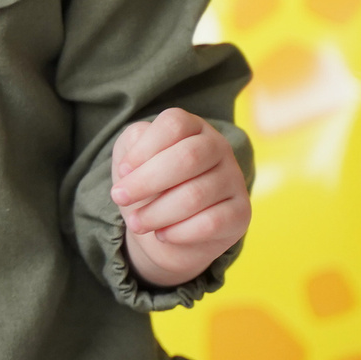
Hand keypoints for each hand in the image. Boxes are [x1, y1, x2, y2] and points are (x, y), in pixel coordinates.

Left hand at [109, 107, 250, 289]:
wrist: (167, 230)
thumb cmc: (148, 186)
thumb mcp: (132, 160)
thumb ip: (132, 146)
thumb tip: (138, 158)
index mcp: (193, 127)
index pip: (174, 124)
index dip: (144, 148)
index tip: (122, 171)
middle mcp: (219, 147)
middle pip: (188, 157)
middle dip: (146, 181)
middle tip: (119, 198)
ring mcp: (234, 179)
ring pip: (195, 195)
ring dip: (156, 212)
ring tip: (136, 223)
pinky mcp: (241, 212)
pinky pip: (211, 223)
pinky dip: (179, 232)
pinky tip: (162, 235)